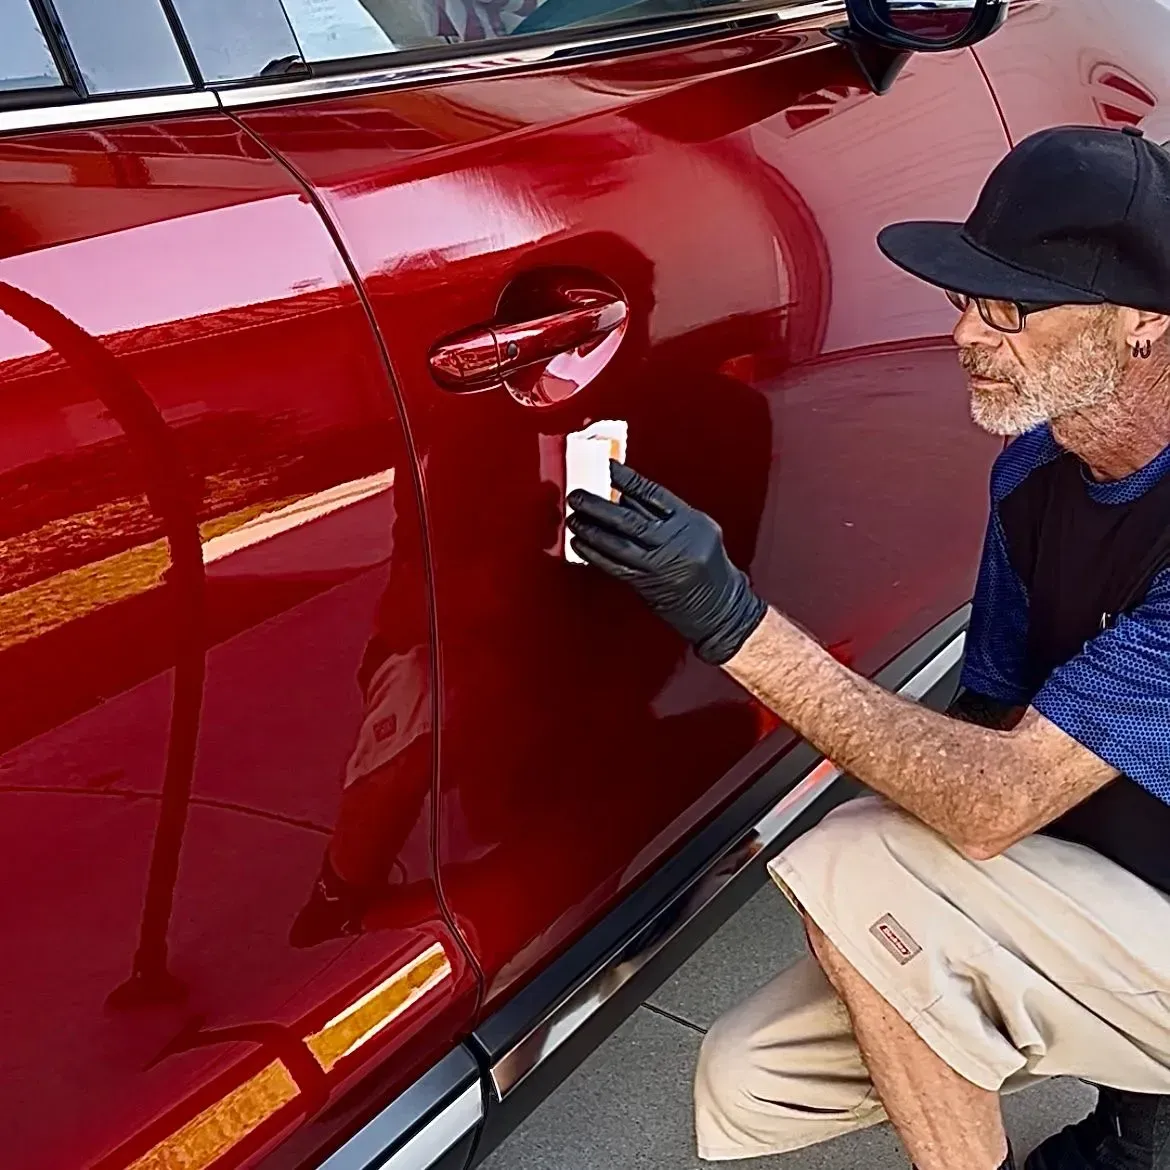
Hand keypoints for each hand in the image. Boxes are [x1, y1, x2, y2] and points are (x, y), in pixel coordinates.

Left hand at [566, 461, 766, 664]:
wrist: (721, 606)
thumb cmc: (709, 566)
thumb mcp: (698, 530)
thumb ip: (666, 514)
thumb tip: (626, 497)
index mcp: (690, 522)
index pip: (653, 494)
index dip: (627, 480)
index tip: (608, 468)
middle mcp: (676, 542)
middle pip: (629, 519)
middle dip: (598, 506)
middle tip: (578, 495)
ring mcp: (661, 564)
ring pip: (618, 543)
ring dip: (591, 529)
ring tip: (574, 518)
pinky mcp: (648, 583)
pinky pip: (615, 566)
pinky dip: (594, 554)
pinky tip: (580, 543)